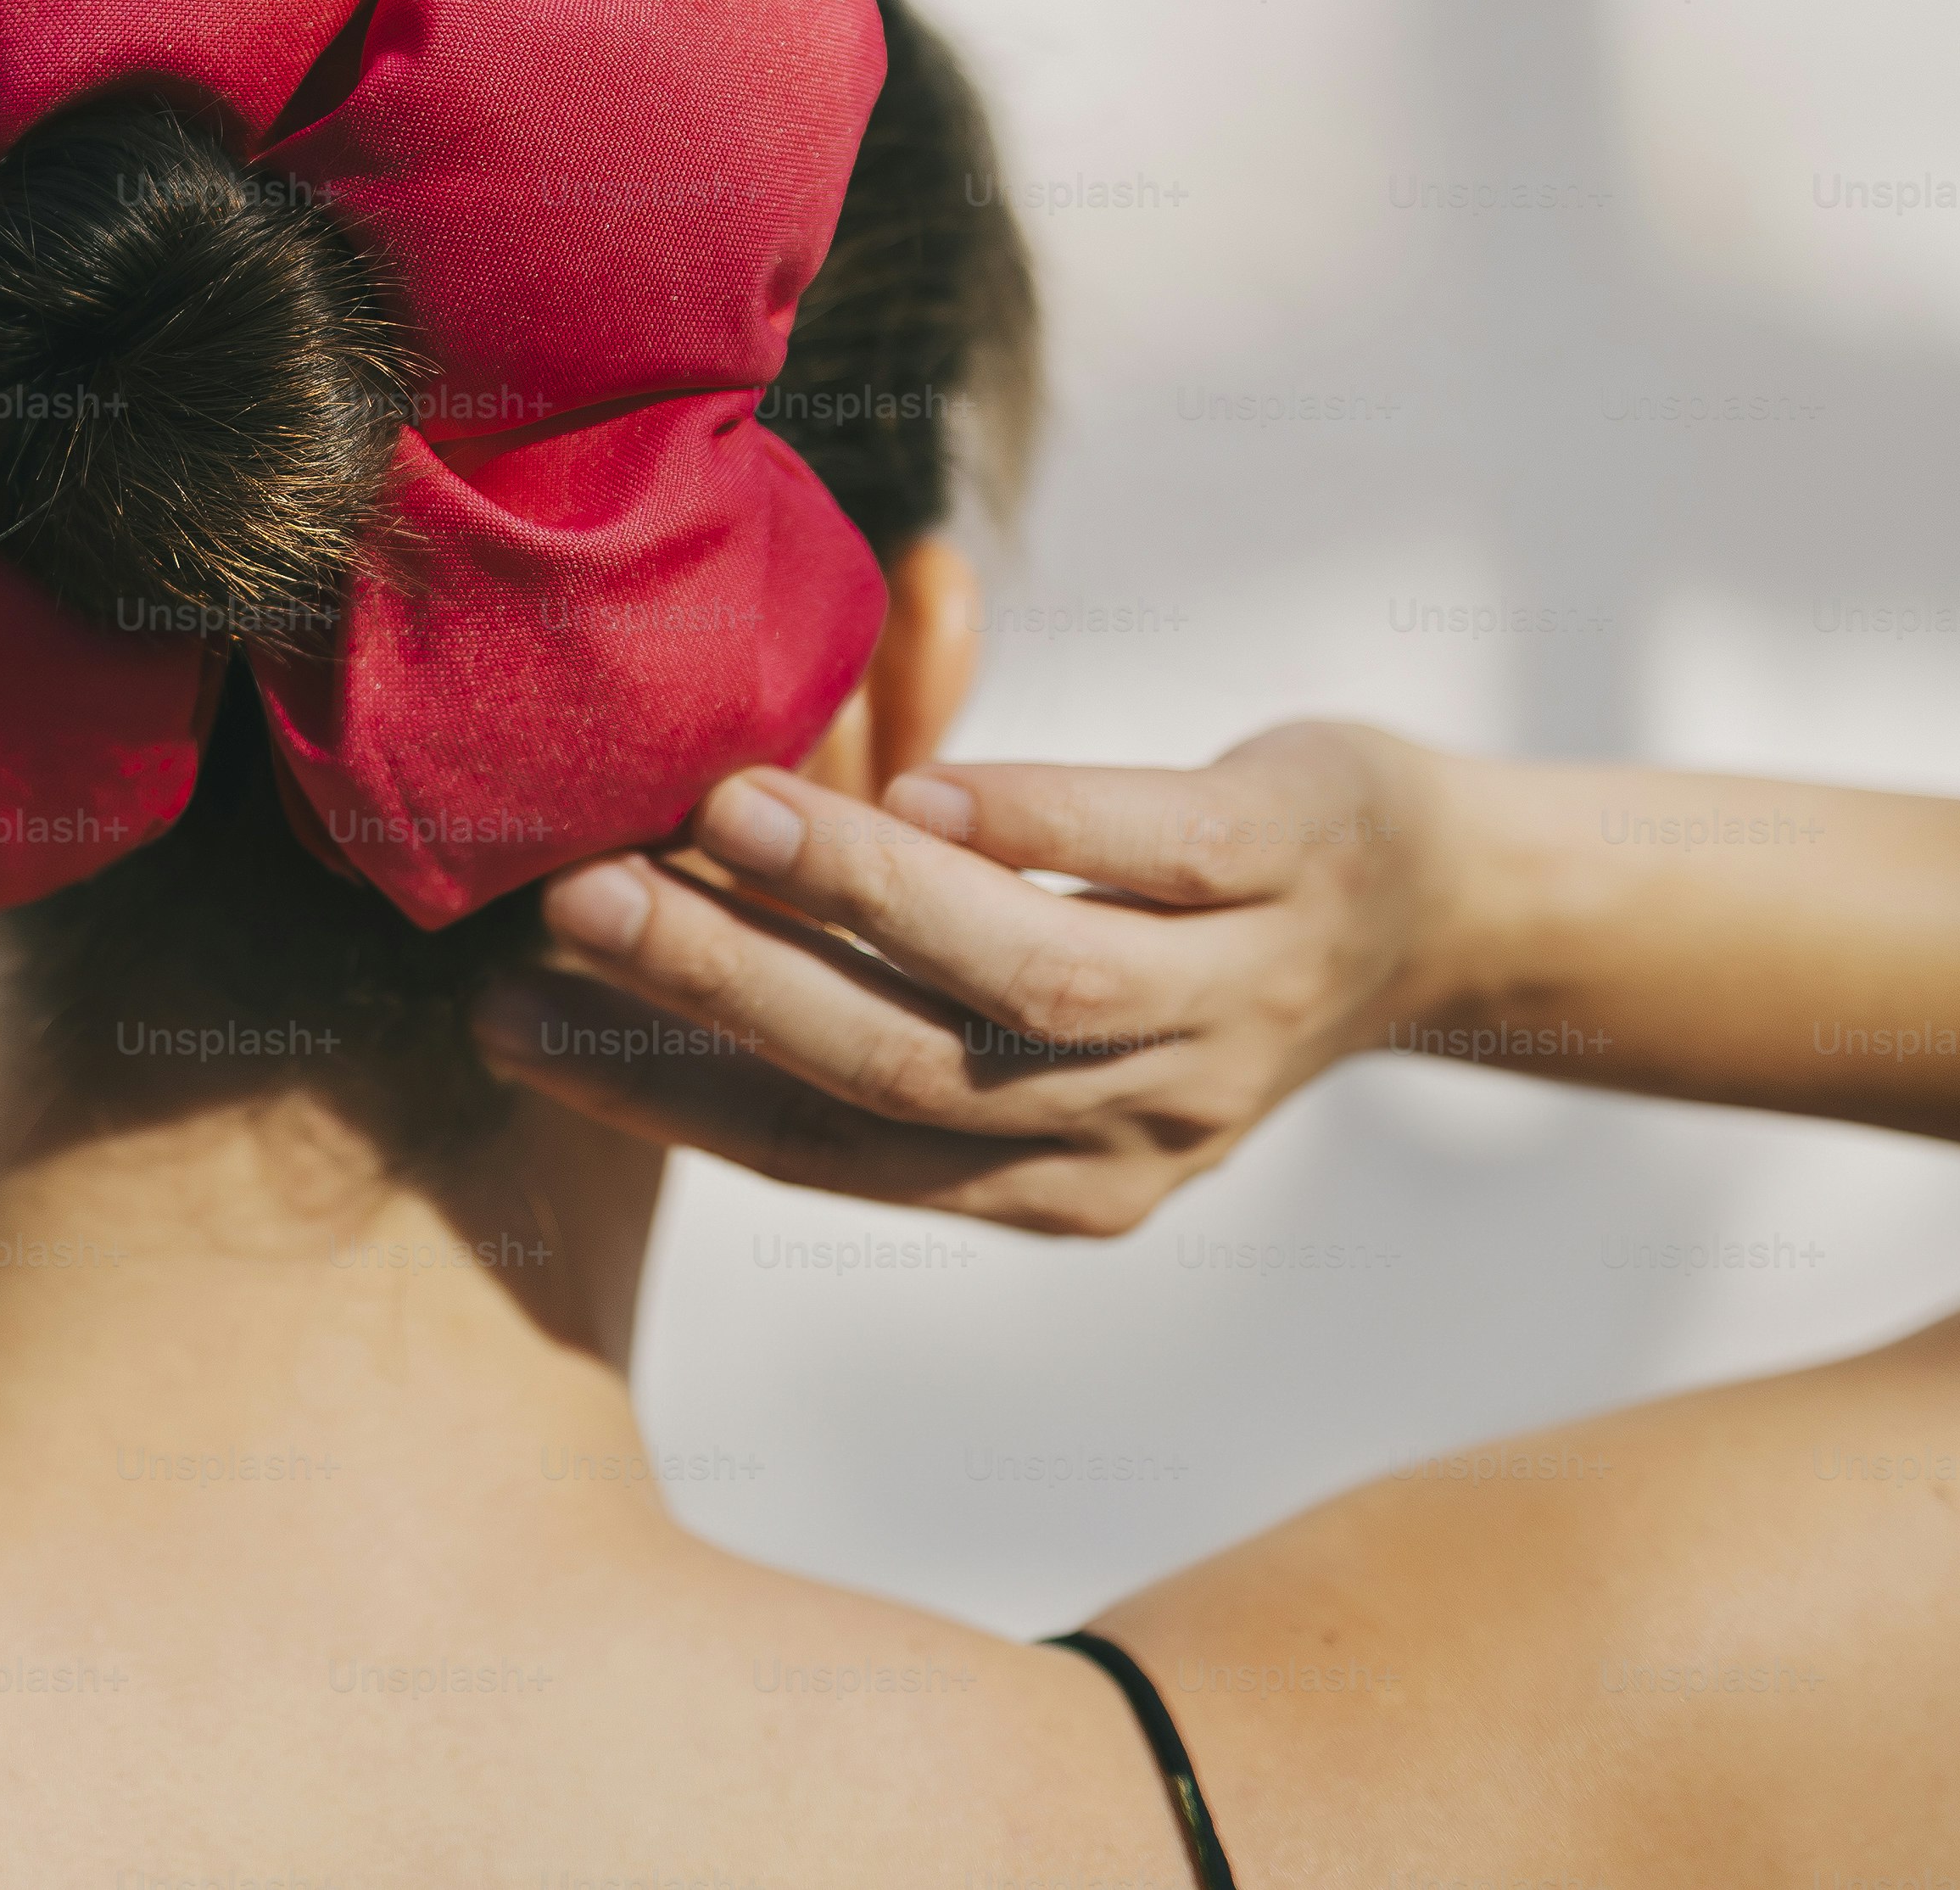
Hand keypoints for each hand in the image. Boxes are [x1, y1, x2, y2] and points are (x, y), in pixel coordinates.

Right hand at [473, 721, 1456, 1234]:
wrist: (1444, 912)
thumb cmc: (1175, 935)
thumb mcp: (1020, 975)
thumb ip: (854, 929)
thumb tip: (639, 855)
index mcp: (1043, 1181)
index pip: (819, 1150)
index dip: (660, 1088)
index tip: (515, 1013)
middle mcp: (1131, 1126)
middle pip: (897, 1077)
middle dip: (723, 985)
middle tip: (578, 899)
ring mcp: (1223, 1007)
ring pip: (1017, 980)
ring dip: (857, 896)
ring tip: (722, 811)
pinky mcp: (1291, 875)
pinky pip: (1147, 860)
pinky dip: (1032, 822)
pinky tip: (918, 779)